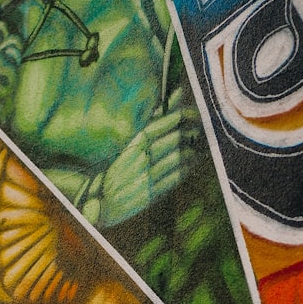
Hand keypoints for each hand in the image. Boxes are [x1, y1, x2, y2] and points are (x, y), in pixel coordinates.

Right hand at [89, 88, 201, 228]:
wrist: (102, 203)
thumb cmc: (117, 171)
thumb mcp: (129, 145)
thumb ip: (151, 124)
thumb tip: (171, 100)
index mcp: (133, 144)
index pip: (161, 123)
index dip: (180, 116)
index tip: (193, 112)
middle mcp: (140, 158)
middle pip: (173, 139)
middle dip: (190, 133)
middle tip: (200, 129)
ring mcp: (146, 177)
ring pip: (176, 158)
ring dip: (191, 152)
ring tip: (198, 147)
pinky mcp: (150, 194)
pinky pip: (173, 179)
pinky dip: (185, 170)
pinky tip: (191, 164)